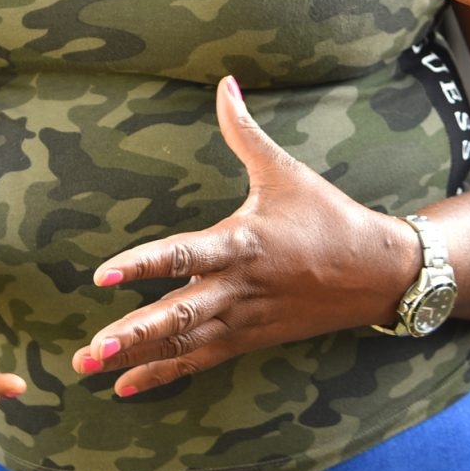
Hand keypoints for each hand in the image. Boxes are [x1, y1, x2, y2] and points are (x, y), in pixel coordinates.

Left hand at [70, 78, 418, 396]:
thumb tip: (224, 82)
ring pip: (185, 343)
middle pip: (181, 313)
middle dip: (136, 332)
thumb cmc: (327, 215)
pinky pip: (201, 360)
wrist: (379, 272)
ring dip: (138, 358)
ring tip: (90, 367)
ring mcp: (244, 319)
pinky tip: (125, 388)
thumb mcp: (284, 170)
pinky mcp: (250, 338)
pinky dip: (163, 374)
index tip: (103, 274)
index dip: (144, 264)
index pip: (185, 254)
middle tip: (93, 349)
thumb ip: (242, 130)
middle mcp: (239, 287)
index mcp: (242, 243)